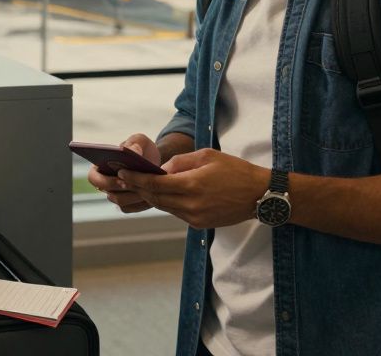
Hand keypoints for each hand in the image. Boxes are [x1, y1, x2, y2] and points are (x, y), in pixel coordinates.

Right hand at [88, 133, 160, 213]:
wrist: (154, 160)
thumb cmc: (142, 148)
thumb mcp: (139, 140)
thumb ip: (135, 143)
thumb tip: (131, 151)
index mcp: (100, 167)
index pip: (93, 177)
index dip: (105, 180)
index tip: (120, 176)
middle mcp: (105, 184)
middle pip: (109, 193)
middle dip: (124, 190)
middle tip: (138, 184)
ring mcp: (115, 195)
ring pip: (121, 203)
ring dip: (135, 196)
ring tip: (149, 189)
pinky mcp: (127, 204)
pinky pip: (131, 207)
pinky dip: (141, 203)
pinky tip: (153, 195)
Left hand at [118, 148, 270, 229]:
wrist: (259, 195)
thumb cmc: (235, 170)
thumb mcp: (207, 156)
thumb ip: (180, 162)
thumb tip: (161, 169)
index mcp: (192, 185)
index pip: (154, 184)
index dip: (135, 179)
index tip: (122, 172)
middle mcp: (191, 205)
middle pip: (155, 198)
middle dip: (139, 188)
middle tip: (125, 177)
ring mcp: (195, 217)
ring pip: (164, 207)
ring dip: (152, 196)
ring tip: (141, 185)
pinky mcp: (200, 224)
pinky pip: (176, 213)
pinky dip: (167, 203)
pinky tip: (164, 194)